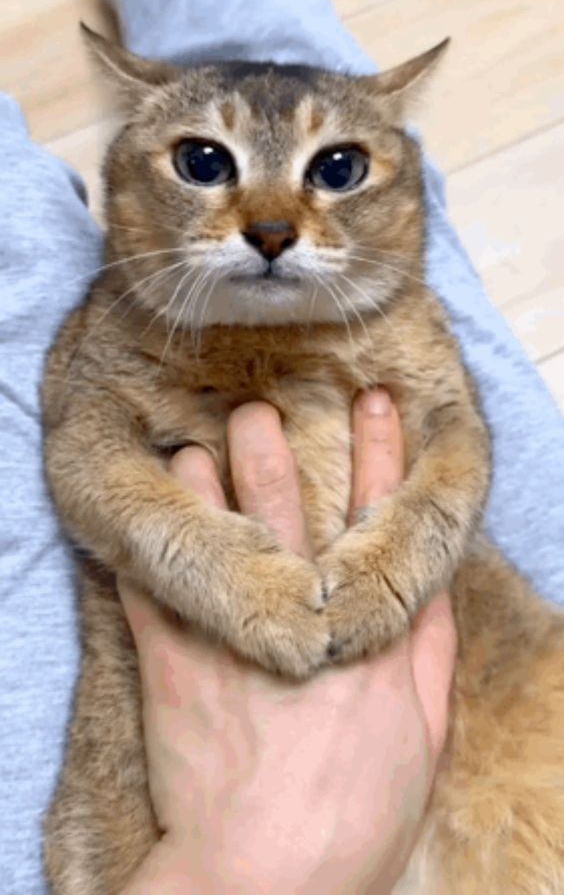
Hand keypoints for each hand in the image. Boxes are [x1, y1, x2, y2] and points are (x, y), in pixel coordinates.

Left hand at [119, 391, 456, 893]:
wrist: (271, 880)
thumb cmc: (358, 812)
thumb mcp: (425, 733)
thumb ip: (428, 647)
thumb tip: (430, 578)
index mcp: (370, 626)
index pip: (377, 515)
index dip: (381, 452)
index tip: (377, 403)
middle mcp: (305, 612)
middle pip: (286, 505)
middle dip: (270, 445)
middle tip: (257, 405)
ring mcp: (237, 633)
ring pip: (215, 527)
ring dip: (201, 478)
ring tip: (191, 445)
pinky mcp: (176, 663)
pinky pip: (152, 585)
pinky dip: (143, 544)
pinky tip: (139, 512)